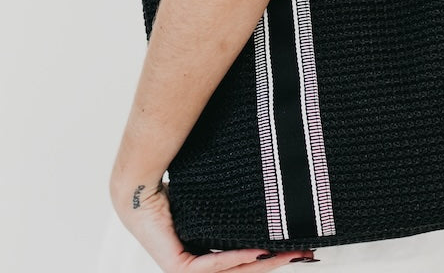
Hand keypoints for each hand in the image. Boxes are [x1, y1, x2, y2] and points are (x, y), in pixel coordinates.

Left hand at [110, 177, 316, 271]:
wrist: (138, 184)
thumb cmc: (172, 181)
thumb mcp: (211, 193)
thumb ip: (232, 199)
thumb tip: (263, 179)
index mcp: (204, 247)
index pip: (242, 258)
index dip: (270, 254)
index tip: (297, 246)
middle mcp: (196, 262)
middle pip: (244, 268)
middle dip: (276, 262)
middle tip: (304, 254)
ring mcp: (186, 268)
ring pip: (233, 270)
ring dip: (264, 263)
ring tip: (289, 253)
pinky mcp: (177, 267)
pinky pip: (212, 264)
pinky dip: (237, 258)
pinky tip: (259, 251)